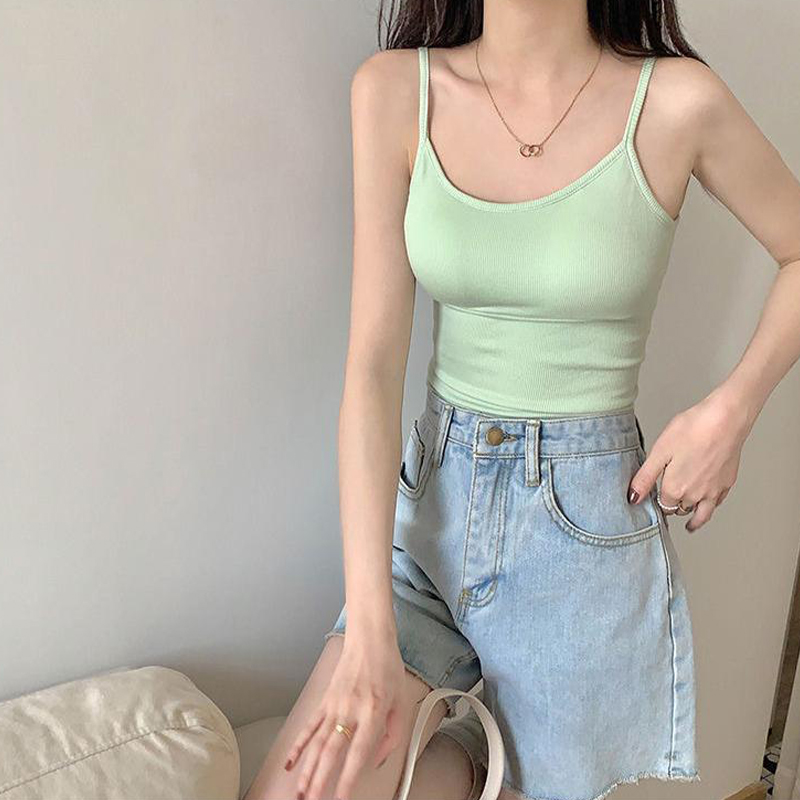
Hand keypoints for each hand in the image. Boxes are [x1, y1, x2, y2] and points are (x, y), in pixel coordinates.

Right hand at [284, 630, 406, 799]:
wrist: (370, 639)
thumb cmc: (388, 667)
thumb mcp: (402, 701)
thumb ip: (392, 735)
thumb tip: (377, 760)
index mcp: (373, 713)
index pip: (358, 754)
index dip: (348, 780)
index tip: (341, 799)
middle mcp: (351, 711)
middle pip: (331, 753)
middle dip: (320, 782)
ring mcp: (334, 705)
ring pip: (317, 744)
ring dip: (307, 771)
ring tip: (300, 793)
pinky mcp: (325, 700)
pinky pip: (309, 726)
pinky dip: (298, 746)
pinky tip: (290, 763)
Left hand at [628, 388, 753, 531]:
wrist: (725, 420)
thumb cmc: (691, 430)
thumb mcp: (659, 452)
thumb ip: (644, 478)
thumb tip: (633, 499)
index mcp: (675, 488)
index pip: (662, 504)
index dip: (657, 503)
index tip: (654, 503)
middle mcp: (696, 495)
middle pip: (680, 509)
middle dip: (673, 509)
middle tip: (669, 509)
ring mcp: (714, 491)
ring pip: (701, 513)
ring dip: (694, 518)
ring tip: (690, 525)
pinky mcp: (728, 482)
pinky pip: (717, 503)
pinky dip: (711, 507)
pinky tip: (709, 503)